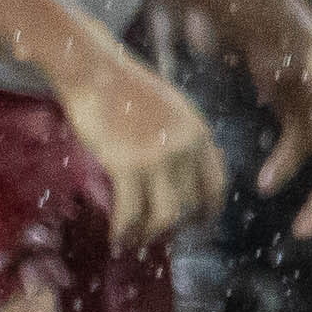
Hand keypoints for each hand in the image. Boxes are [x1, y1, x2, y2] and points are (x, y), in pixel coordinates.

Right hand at [50, 42, 222, 250]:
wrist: (94, 70)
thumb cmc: (124, 86)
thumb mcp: (170, 109)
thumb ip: (182, 138)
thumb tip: (180, 173)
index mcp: (199, 133)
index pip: (217, 184)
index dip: (209, 211)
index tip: (197, 224)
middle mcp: (185, 149)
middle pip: (192, 206)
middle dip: (176, 228)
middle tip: (159, 237)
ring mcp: (158, 158)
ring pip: (166, 216)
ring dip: (150, 235)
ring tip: (135, 242)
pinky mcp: (127, 166)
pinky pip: (131, 212)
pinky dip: (123, 232)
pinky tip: (115, 240)